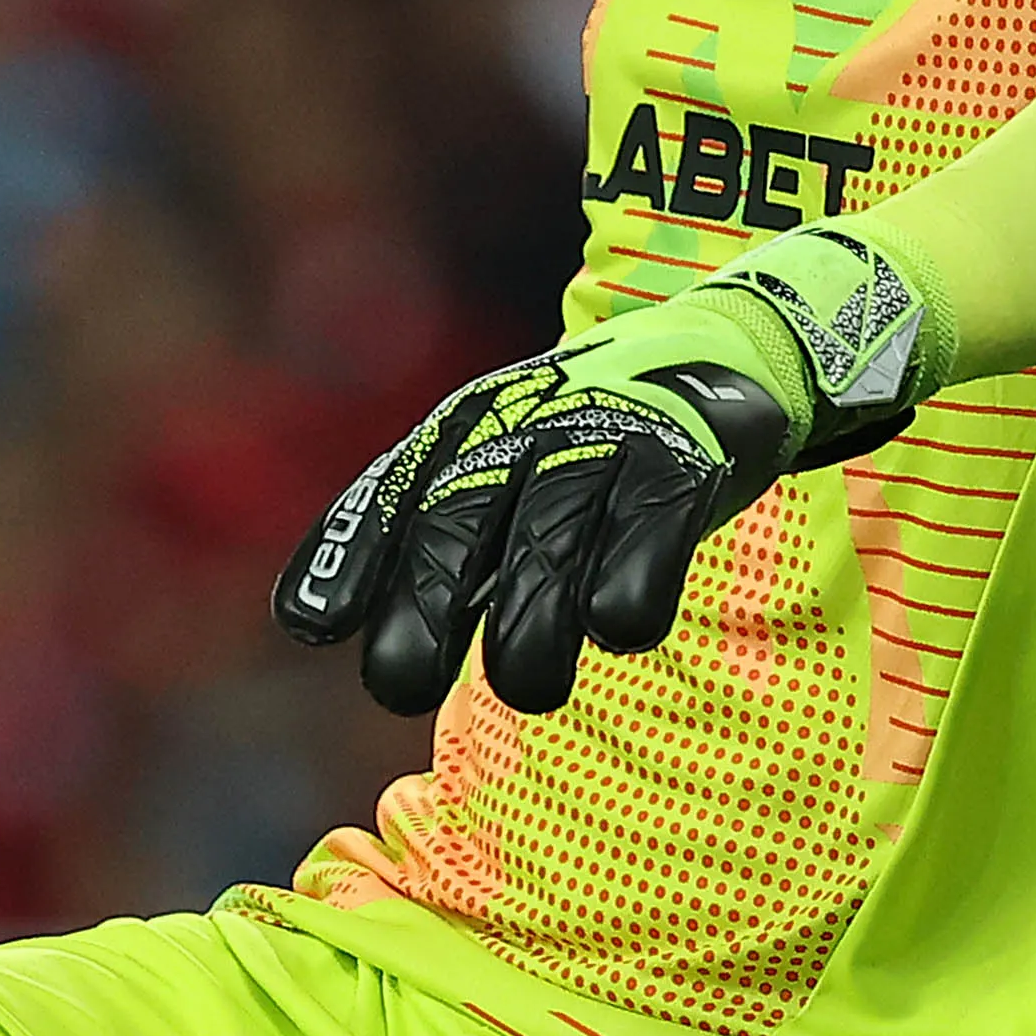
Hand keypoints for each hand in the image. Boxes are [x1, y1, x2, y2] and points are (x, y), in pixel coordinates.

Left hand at [272, 226, 925, 719]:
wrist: (726, 344)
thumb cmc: (585, 436)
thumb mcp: (496, 461)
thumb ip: (419, 535)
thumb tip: (309, 624)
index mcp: (464, 433)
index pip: (389, 496)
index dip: (348, 557)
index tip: (309, 627)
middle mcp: (522, 430)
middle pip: (458, 521)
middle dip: (424, 602)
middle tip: (397, 686)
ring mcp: (605, 439)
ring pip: (552, 536)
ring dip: (533, 619)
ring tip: (528, 690)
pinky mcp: (686, 458)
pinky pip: (652, 523)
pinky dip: (634, 578)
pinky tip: (622, 629)